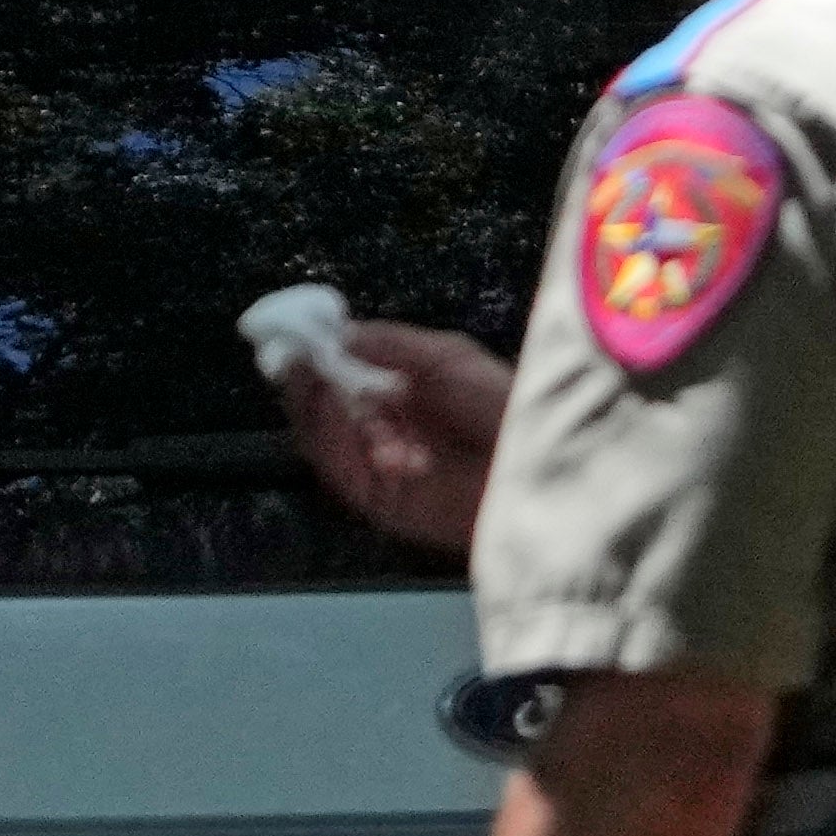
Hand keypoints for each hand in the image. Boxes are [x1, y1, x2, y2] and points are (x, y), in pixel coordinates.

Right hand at [279, 321, 511, 556]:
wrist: (540, 465)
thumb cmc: (505, 409)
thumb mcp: (450, 358)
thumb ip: (393, 343)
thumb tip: (339, 333)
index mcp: (399, 397)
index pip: (339, 378)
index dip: (314, 358)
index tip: (294, 336)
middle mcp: (386, 432)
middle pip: (322, 410)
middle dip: (306, 383)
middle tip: (294, 359)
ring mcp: (381, 469)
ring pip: (324, 440)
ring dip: (315, 409)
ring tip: (315, 380)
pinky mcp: (383, 502)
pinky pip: (340, 470)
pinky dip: (330, 439)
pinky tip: (335, 411)